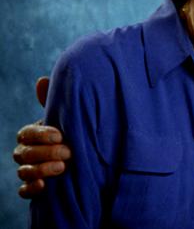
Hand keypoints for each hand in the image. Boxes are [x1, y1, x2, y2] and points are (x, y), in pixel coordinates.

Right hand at [13, 77, 71, 198]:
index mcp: (33, 134)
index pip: (26, 134)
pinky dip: (32, 188)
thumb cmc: (77, 131)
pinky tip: (44, 185)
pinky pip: (24, 191)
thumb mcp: (70, 116)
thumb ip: (56, 101)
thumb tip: (41, 80)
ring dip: (41, 170)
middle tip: (67, 152)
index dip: (40, 134)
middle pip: (23, 154)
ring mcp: (29, 170)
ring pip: (23, 172)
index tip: (60, 134)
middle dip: (44, 153)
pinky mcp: (35, 187)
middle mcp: (28, 152)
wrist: (92, 155)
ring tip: (62, 168)